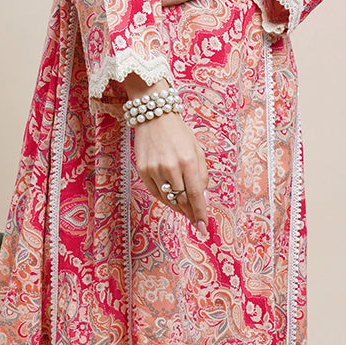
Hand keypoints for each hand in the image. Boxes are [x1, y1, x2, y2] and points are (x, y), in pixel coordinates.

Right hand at [132, 111, 208, 231]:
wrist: (154, 117)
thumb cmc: (180, 133)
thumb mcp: (197, 150)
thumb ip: (202, 175)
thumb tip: (202, 198)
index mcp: (188, 160)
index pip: (195, 194)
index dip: (200, 213)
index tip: (203, 228)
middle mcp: (170, 166)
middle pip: (181, 200)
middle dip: (190, 213)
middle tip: (196, 221)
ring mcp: (154, 169)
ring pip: (167, 198)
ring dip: (177, 207)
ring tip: (185, 210)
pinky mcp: (142, 170)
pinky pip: (155, 192)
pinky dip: (164, 198)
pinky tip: (171, 199)